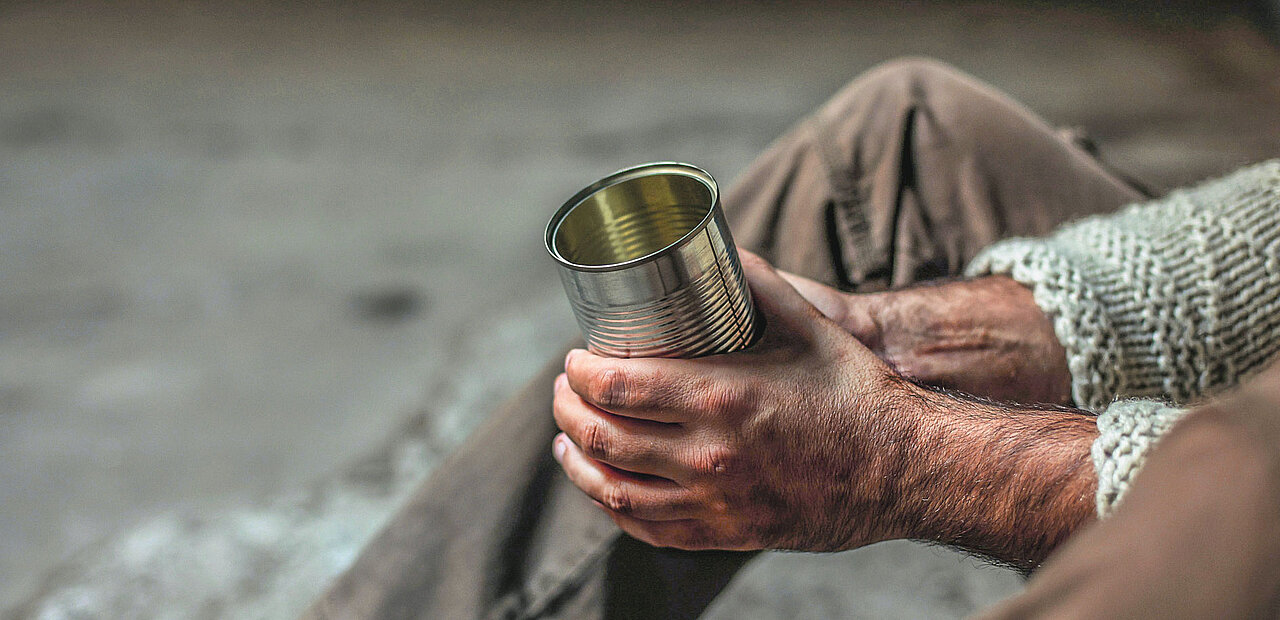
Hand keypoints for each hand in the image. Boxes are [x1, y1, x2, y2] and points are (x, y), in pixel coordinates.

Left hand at [552, 251, 1097, 565]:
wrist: (905, 467)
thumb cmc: (857, 393)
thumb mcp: (808, 327)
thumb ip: (758, 283)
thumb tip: (721, 249)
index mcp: (721, 397)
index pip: (618, 387)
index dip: (581, 373)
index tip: (575, 358)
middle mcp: (710, 454)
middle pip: (604, 436)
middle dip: (569, 410)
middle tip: (567, 391)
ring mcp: (716, 500)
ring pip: (615, 490)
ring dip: (579, 462)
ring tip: (569, 440)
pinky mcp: (728, 533)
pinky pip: (650, 529)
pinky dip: (614, 507)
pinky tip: (607, 486)